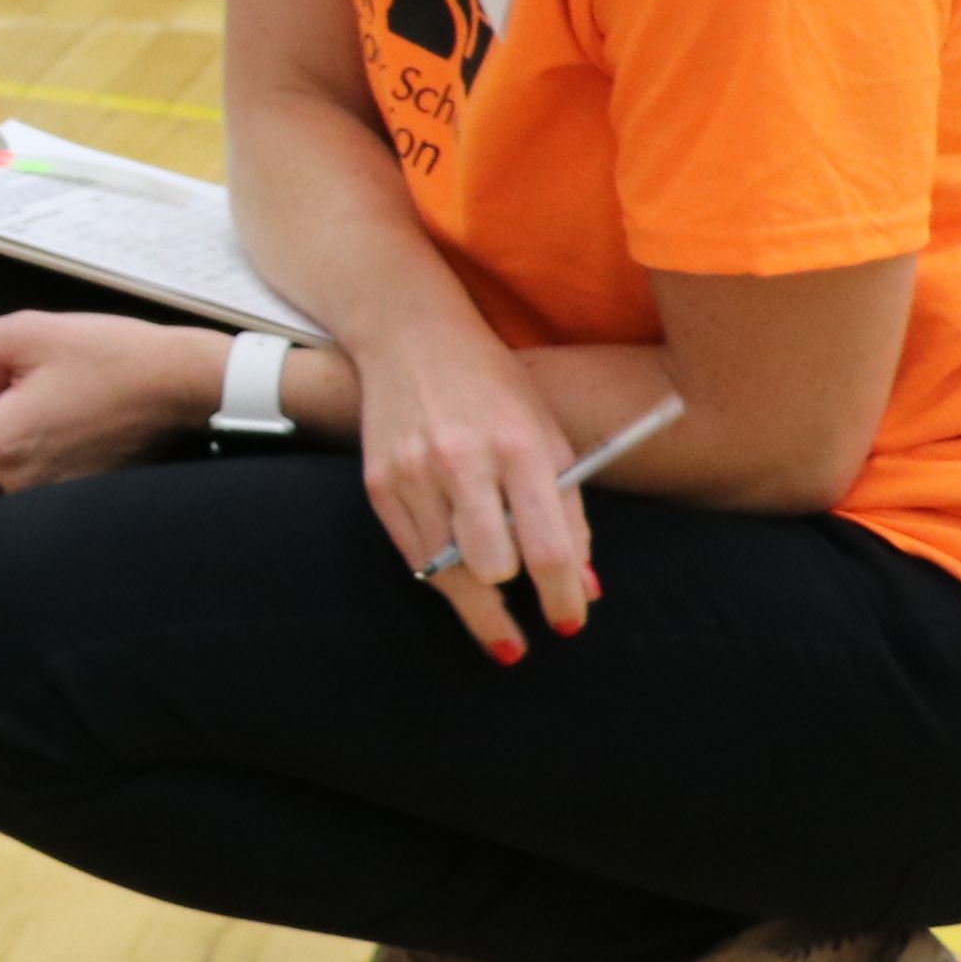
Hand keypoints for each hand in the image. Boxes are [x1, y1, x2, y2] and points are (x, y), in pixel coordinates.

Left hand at [0, 311, 218, 492]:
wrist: (182, 384)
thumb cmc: (111, 354)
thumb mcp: (25, 332)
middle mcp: (15, 478)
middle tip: (16, 357)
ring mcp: (42, 489)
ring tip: (45, 374)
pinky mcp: (67, 488)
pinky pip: (22, 458)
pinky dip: (25, 426)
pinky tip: (62, 400)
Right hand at [344, 318, 596, 658]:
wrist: (412, 339)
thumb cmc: (495, 390)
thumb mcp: (548, 437)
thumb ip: (568, 513)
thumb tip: (581, 587)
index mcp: (521, 446)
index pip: (547, 547)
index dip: (562, 596)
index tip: (568, 622)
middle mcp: (463, 461)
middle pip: (492, 568)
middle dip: (513, 593)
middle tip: (530, 603)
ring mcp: (414, 474)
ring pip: (447, 573)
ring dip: (476, 597)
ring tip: (495, 610)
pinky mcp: (379, 485)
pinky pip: (414, 557)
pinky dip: (440, 570)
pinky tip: (456, 563)